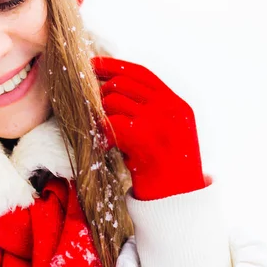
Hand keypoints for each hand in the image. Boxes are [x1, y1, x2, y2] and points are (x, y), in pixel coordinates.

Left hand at [91, 56, 205, 200]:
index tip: (91, 64)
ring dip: (99, 115)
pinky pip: (110, 123)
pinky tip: (102, 146)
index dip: (113, 65)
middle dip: (99, 93)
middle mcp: (171, 108)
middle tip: (89, 108)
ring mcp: (159, 122)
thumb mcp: (167, 133)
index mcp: (177, 104)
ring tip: (101, 132)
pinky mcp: (145, 139)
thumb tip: (110, 86)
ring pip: (112, 101)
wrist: (177, 202)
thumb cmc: (167, 169)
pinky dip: (100, 133)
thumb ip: (150, 109)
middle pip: (122, 84)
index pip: (141, 72)